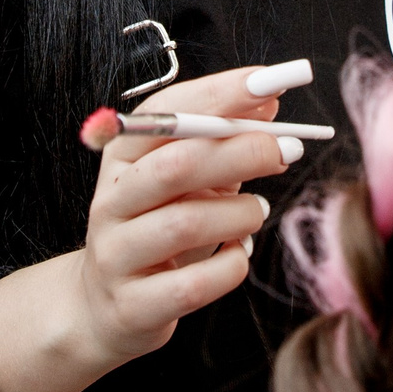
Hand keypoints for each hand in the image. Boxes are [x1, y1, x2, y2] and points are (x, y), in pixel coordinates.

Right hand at [73, 63, 303, 364]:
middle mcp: (110, 202)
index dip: (220, 94)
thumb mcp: (183, 181)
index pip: (165, 113)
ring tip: (257, 211)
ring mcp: (116, 255)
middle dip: (239, 151)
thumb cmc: (156, 231)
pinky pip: (194, 284)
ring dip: (239, 213)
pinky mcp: (132, 306)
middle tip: (287, 149)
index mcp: (121, 159)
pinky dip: (231, 265)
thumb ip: (219, 142)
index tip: (271, 84)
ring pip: (184, 223)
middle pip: (175, 165)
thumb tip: (268, 100)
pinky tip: (238, 253)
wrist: (105, 308)